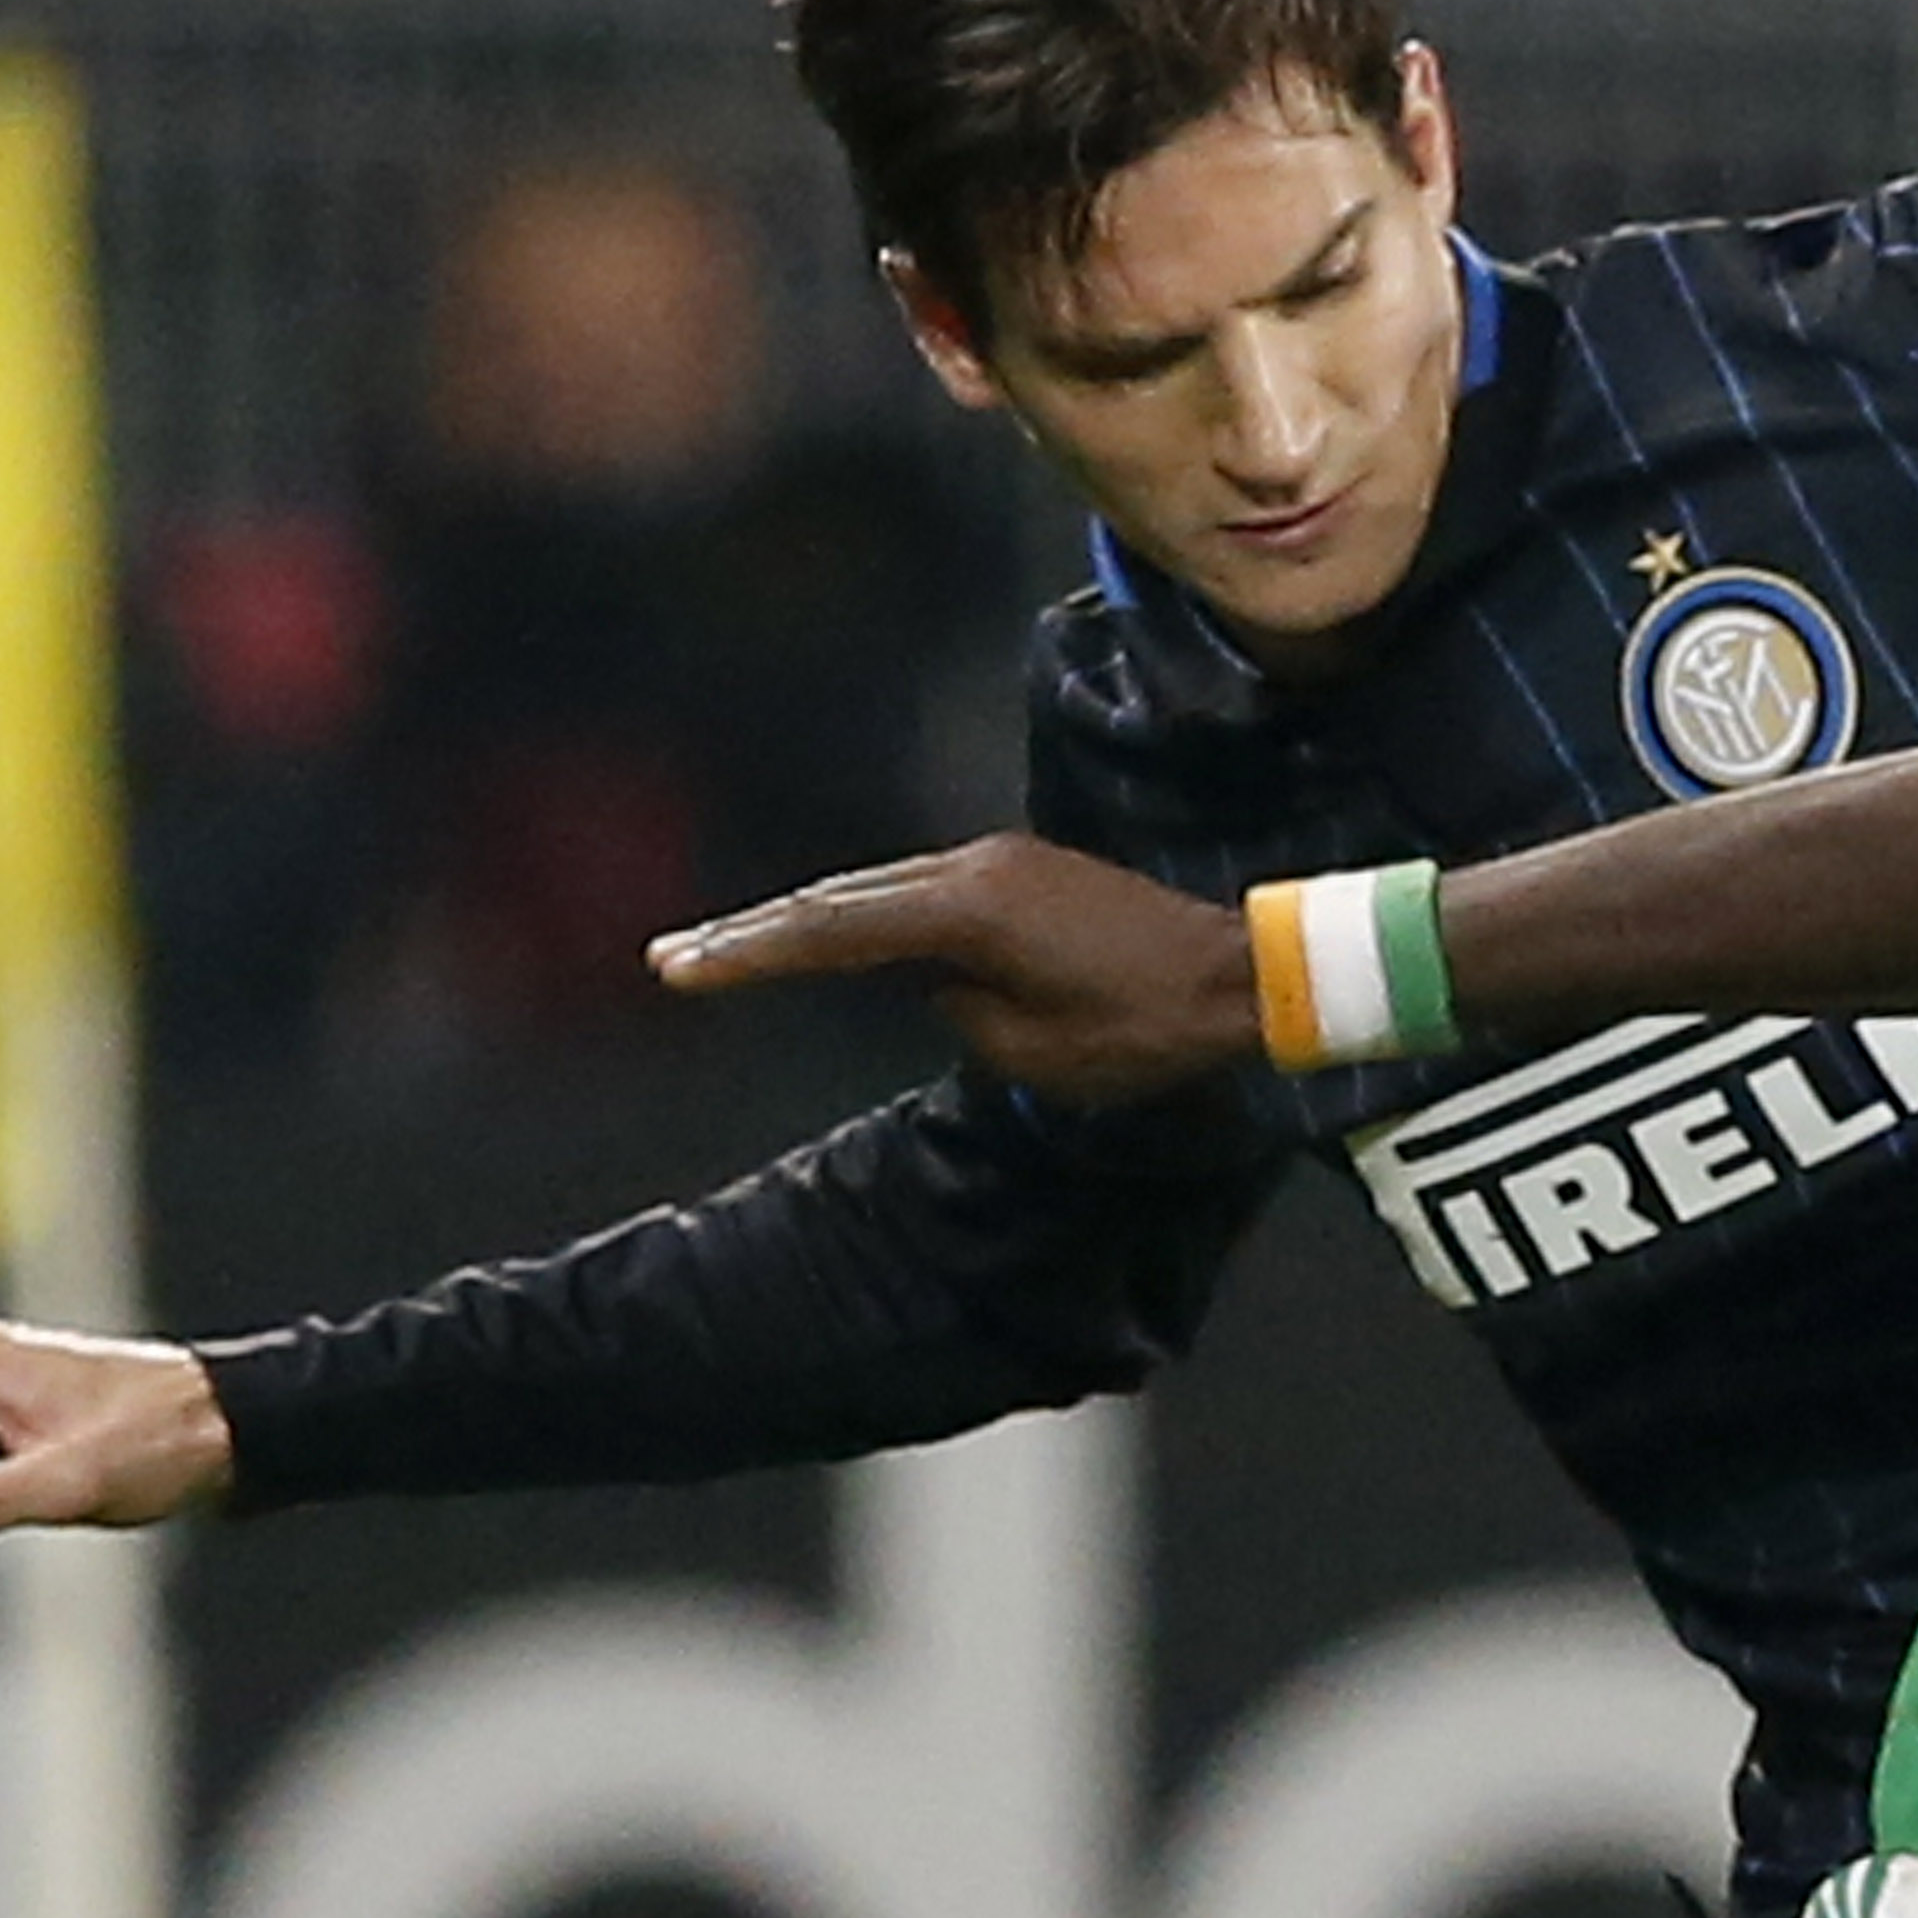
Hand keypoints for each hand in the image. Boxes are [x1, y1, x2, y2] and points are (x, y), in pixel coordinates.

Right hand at [649, 826, 1259, 1102]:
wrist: (1244, 975)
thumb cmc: (1151, 1028)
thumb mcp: (1041, 1055)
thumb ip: (964, 1016)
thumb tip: (935, 986)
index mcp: (966, 910)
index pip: (829, 931)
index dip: (748, 953)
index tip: (676, 969)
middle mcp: (973, 868)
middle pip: (839, 898)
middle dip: (755, 932)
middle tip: (673, 957)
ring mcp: (1000, 862)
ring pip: (878, 892)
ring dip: (811, 923)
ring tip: (736, 952)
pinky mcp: (1025, 874)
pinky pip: (922, 897)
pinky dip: (868, 921)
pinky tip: (834, 944)